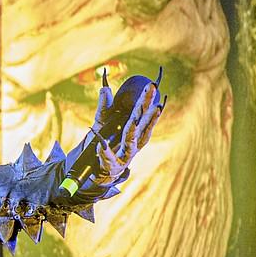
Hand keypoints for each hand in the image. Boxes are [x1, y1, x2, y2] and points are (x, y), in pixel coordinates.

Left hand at [85, 74, 164, 189]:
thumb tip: (104, 87)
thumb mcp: (103, 121)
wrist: (102, 169)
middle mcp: (134, 141)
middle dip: (148, 113)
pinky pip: (109, 157)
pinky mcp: (113, 165)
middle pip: (141, 125)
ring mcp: (125, 154)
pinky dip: (105, 152)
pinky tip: (102, 145)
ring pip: (131, 142)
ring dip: (132, 132)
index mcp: (134, 129)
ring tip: (132, 122)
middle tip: (154, 102)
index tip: (152, 87)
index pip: (142, 112)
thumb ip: (104, 105)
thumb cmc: (108, 142)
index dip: (147, 100)